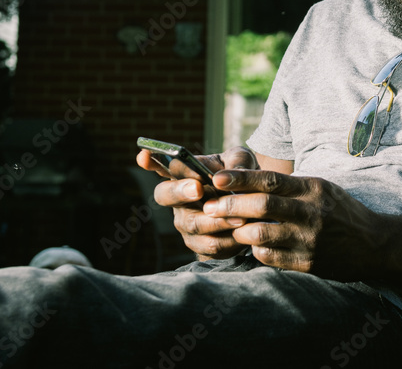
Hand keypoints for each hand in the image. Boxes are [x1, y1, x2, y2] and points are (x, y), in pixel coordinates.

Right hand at [137, 146, 258, 260]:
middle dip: (180, 191)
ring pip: (192, 223)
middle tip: (197, 188)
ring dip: (216, 220)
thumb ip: (237, 162)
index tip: (144, 156)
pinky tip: (243, 231)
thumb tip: (229, 175)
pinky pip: (210, 244)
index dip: (151, 161)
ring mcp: (186, 222)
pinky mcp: (199, 243)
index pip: (162, 165)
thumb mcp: (242, 162)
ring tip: (239, 216)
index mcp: (186, 173)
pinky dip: (228, 238)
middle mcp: (178, 198)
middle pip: (165, 195)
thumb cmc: (243, 178)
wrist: (257, 208)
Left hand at [201, 170, 385, 280]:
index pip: (270, 179)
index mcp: (313, 189)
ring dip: (239, 231)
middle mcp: (311, 212)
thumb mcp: (322, 189)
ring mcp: (309, 239)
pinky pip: (270, 257)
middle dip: (230, 206)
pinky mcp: (308, 263)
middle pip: (261, 205)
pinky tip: (253, 246)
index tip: (218, 178)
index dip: (241, 178)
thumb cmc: (342, 212)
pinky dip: (256, 250)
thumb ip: (291, 186)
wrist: (374, 244)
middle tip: (209, 206)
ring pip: (260, 234)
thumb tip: (249, 181)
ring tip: (229, 228)